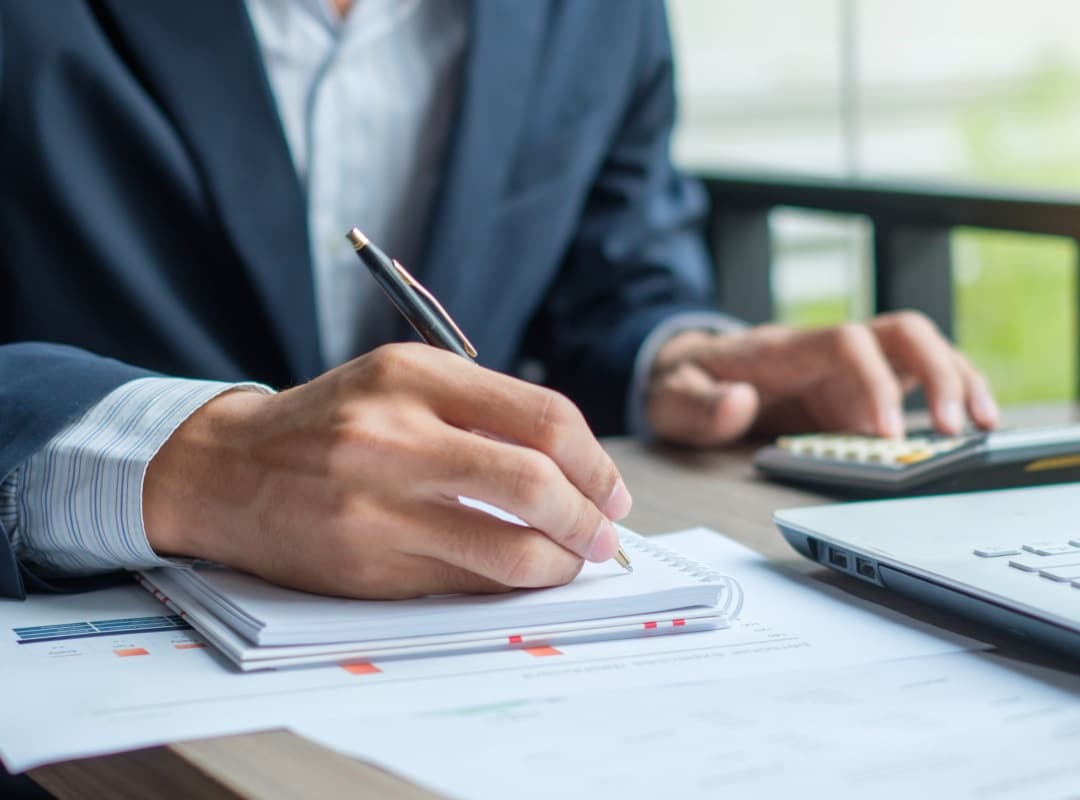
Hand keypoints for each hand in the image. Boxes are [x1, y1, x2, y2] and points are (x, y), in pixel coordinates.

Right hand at [143, 343, 631, 598]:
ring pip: (509, 548)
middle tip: (605, 534)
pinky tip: (523, 573)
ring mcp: (377, 505)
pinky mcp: (366, 564)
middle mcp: (394, 435)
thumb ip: (481, 411)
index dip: (595, 461)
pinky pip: (466, 582)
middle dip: (590, 516)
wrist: (224, 469)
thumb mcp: (399, 384)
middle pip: (535, 481)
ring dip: (561, 560)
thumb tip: (575, 469)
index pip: (542, 417)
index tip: (612, 489)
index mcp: (412, 375)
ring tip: (573, 559)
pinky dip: (511, 582)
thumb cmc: (328, 424)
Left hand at [646, 311, 999, 445]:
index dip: (875, 381)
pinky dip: (949, 396)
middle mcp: (828, 349)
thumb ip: (700, 405)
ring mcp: (851, 366)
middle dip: (938, 374)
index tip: (886, 432)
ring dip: (959, 381)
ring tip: (982, 428)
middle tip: (955, 429)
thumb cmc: (687, 380)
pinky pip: (917, 379)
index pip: (847, 344)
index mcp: (787, 348)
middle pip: (902, 333)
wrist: (690, 369)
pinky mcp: (861, 388)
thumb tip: (740, 403)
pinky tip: (967, 429)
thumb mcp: (672, 396)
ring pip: (922, 350)